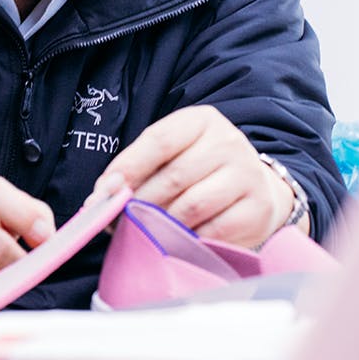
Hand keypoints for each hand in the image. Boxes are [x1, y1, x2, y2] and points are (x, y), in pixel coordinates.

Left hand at [95, 105, 293, 247]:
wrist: (255, 188)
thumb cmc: (199, 171)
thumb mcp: (170, 155)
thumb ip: (137, 169)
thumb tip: (101, 197)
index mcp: (202, 121)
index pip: (160, 140)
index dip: (128, 168)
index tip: (105, 192)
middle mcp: (228, 142)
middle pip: (173, 176)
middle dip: (140, 203)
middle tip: (120, 221)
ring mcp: (247, 175)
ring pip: (192, 205)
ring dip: (161, 223)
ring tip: (147, 230)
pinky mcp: (257, 209)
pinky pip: (213, 231)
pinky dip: (188, 239)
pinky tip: (177, 239)